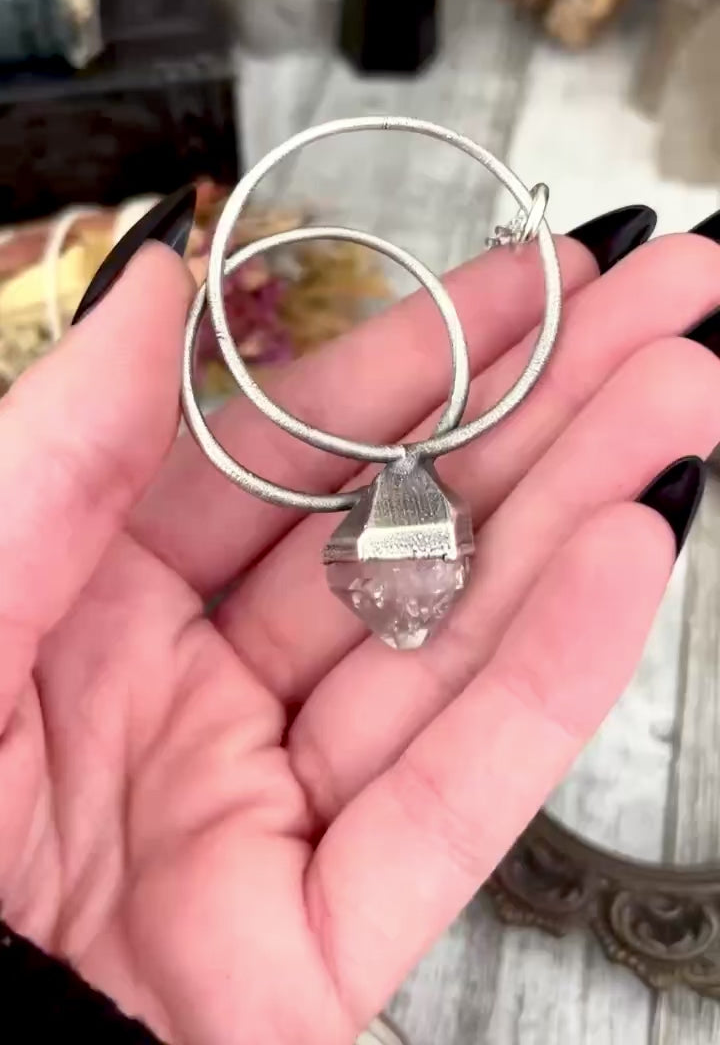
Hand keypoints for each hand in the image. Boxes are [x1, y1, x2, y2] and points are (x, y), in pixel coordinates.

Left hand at [1, 226, 718, 1044]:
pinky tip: (626, 556)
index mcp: (95, 609)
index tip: (517, 287)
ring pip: (446, 649)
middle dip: (537, 416)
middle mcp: (192, 703)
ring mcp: (261, 821)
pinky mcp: (312, 950)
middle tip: (653, 318)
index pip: (286, 458)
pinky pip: (447, 804)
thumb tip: (156, 281)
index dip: (410, 360)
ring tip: (678, 403)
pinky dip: (546, 681)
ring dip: (576, 518)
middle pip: (397, 538)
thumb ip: (61, 443)